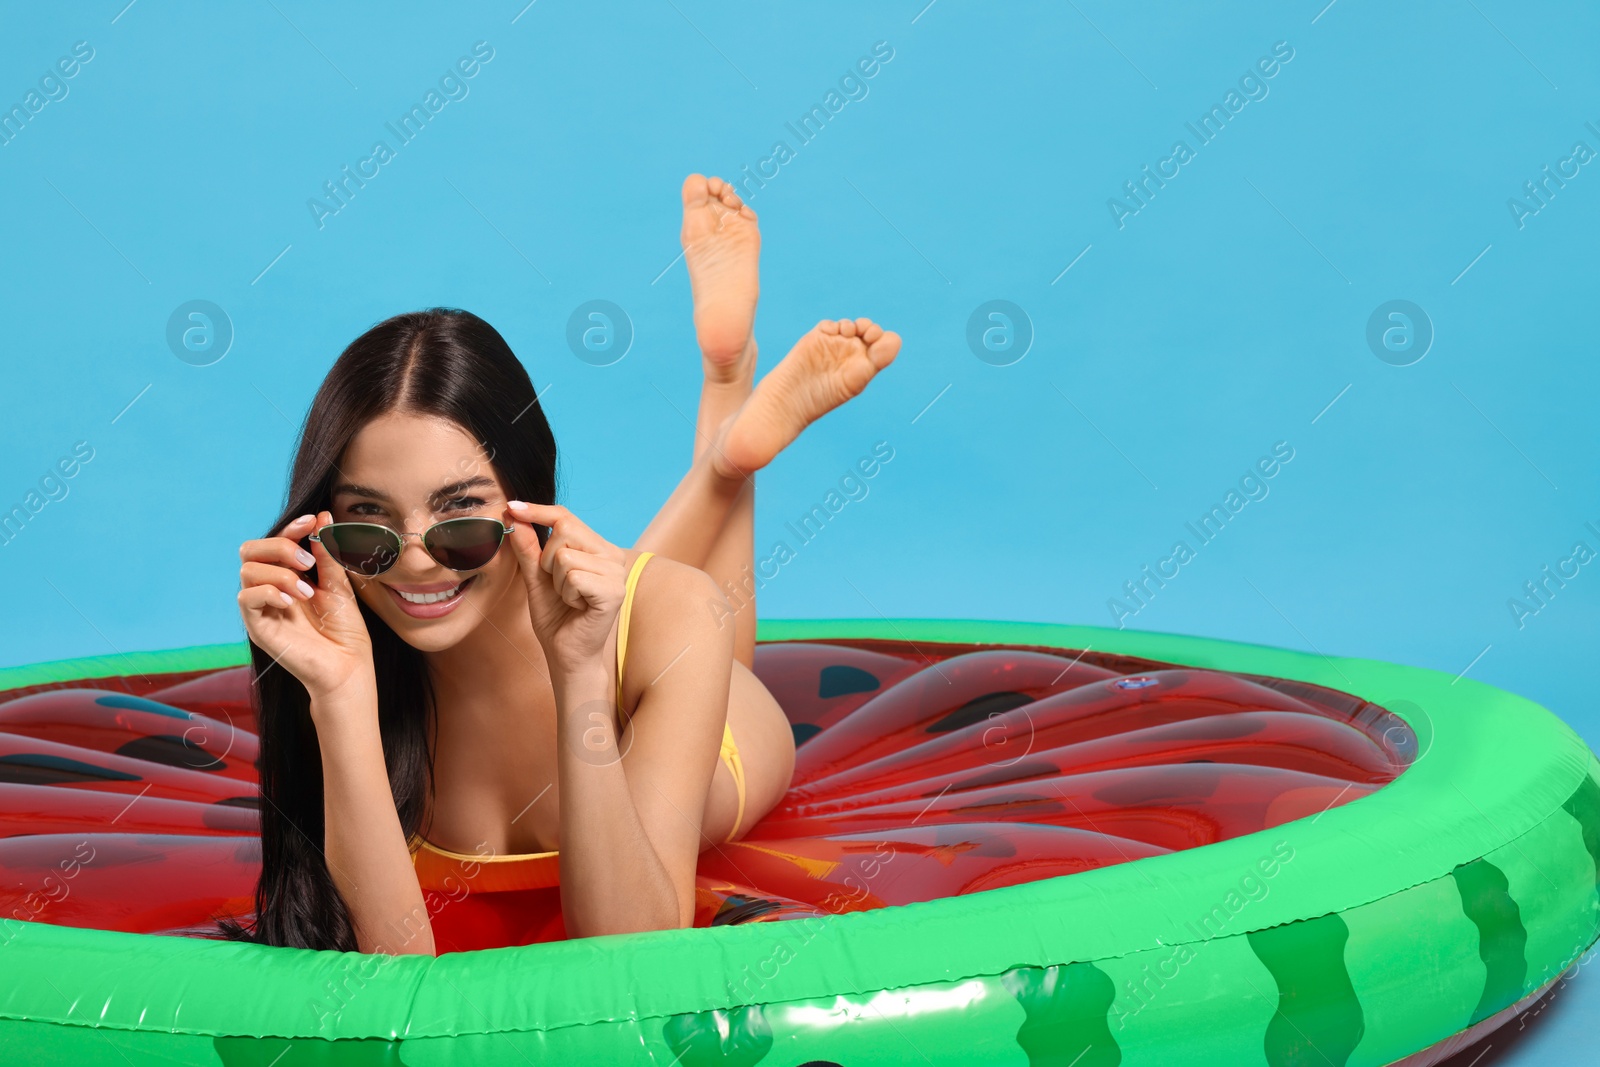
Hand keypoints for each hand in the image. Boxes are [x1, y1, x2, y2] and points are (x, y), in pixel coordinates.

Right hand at [237, 511, 374, 703]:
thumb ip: (326, 553)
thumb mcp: (338, 584)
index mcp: (287, 575)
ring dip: (280, 573)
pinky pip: (246, 597)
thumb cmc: (344, 629)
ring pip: (247, 570)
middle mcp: (269, 588)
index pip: (274, 541)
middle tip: (308, 563)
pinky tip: (291, 602)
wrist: (347, 666)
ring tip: (306, 591)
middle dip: (279, 545)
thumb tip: (322, 517)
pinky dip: (269, 592)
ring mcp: (261, 607)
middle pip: (250, 549)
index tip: (312, 522)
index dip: (290, 528)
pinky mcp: (256, 626)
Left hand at [504, 501, 627, 678]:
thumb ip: (528, 548)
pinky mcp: (614, 591)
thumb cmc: (556, 618)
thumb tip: (515, 515)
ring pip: (565, 556)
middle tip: (559, 586)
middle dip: (548, 560)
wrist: (567, 655)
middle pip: (565, 530)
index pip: (566, 517)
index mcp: (599, 548)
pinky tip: (578, 607)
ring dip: (557, 582)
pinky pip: (573, 576)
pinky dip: (567, 594)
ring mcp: (617, 573)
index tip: (512, 507)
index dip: (537, 511)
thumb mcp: (536, 577)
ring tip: (570, 599)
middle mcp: (613, 556)